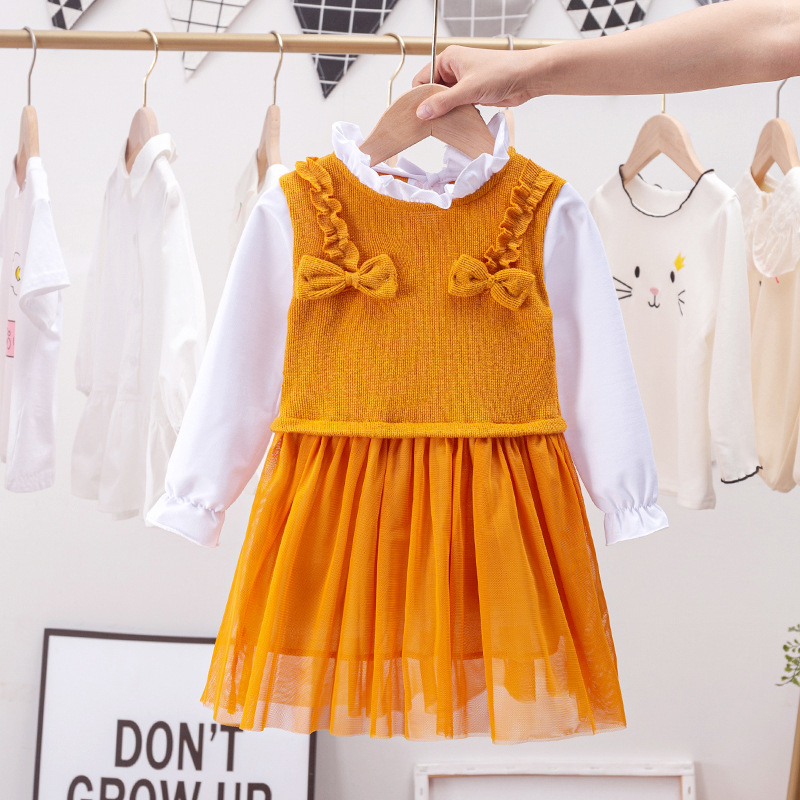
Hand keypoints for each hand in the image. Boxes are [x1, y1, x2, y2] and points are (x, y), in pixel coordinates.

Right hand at [412, 46, 534, 119]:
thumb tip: (422, 111)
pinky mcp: (472, 94)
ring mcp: (463, 82)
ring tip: (445, 124)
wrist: (527, 78)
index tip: (418, 114)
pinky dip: (456, 115)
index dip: (419, 97)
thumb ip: (443, 102)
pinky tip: (457, 122)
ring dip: (446, 113)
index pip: (423, 79)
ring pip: (445, 101)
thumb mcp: (468, 89)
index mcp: (448, 59)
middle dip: (432, 107)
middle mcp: (454, 69)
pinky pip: (457, 107)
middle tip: (430, 123)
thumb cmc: (502, 72)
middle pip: (433, 92)